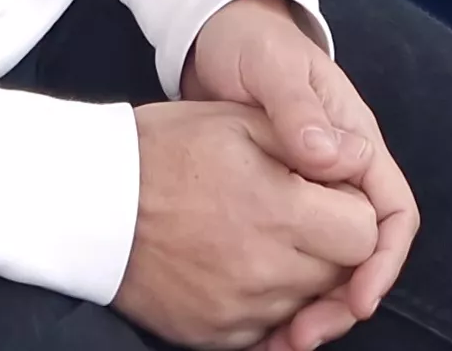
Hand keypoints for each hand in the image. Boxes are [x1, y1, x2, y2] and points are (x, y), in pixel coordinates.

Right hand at [116, 100, 381, 350]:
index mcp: (280, 212)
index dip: (352, 209)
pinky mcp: (213, 335)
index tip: (324, 193)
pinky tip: (238, 268)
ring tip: (258, 235)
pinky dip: (264, 304)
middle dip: (330, 244)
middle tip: (293, 212)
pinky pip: (265, 330)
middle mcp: (266, 272)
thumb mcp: (238, 121)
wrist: (86, 203)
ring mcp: (239, 311)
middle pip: (339, 274)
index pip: (365, 234)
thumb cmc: (162, 150)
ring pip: (304, 303)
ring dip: (299, 274)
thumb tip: (360, 159)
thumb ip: (308, 140)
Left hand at [181, 0, 416, 349]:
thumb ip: (299, 110)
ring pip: (326, 262)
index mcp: (355, 144)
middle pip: (362, 251)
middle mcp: (339, 174)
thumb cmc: (253, 45)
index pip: (392, 213)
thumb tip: (327, 158)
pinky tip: (257, 321)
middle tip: (306, 335)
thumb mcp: (275, 69)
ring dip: (312, 304)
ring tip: (282, 340)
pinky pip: (290, 258)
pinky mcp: (274, 202)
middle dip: (345, 298)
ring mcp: (307, 191)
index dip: (383, 260)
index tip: (360, 297)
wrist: (215, 36)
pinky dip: (279, 292)